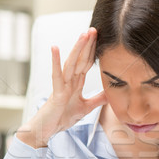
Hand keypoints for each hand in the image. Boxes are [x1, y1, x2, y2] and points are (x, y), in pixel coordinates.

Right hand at [17, 28, 106, 147]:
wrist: (47, 130)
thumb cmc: (62, 117)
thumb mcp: (85, 108)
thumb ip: (97, 99)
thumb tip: (111, 92)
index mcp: (76, 83)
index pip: (87, 63)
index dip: (94, 50)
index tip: (100, 37)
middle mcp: (69, 80)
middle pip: (80, 59)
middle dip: (87, 44)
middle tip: (94, 29)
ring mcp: (62, 85)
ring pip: (71, 63)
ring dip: (77, 48)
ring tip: (83, 34)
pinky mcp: (56, 92)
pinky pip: (56, 75)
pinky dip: (55, 62)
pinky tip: (55, 48)